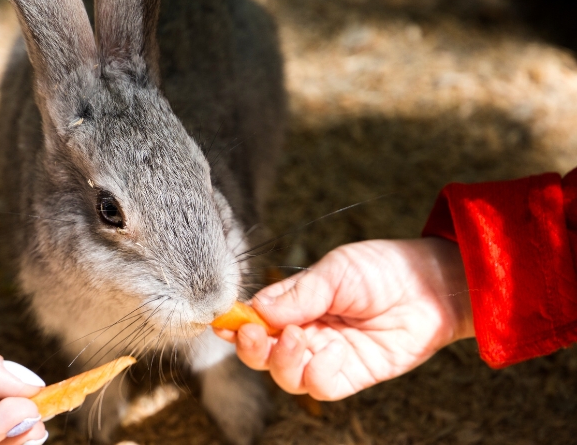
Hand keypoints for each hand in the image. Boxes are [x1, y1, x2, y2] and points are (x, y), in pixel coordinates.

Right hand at [216, 238, 473, 399]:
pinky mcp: (351, 375)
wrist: (433, 286)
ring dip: (281, 361)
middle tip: (251, 333)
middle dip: (250, 348)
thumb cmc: (383, 269)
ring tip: (296, 339)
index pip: (256, 320)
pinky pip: (320, 387)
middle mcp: (307, 333)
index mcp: (296, 305)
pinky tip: (332, 352)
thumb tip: (257, 309)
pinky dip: (317, 374)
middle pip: (262, 354)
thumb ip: (298, 293)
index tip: (224, 322)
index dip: (236, 324)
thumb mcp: (335, 271)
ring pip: (286, 376)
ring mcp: (327, 356)